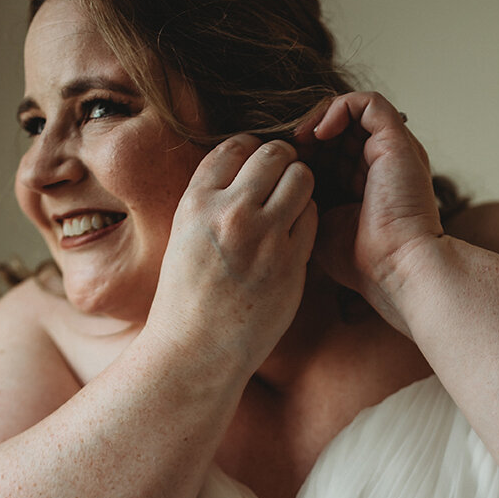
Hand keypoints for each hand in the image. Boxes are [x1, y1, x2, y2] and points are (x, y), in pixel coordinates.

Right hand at [149, 135, 316, 373]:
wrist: (195, 351)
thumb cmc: (187, 296)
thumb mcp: (185, 235)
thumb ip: (212, 199)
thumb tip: (245, 167)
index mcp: (197, 203)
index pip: (236, 145)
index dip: (251, 152)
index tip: (255, 169)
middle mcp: (231, 214)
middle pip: (276, 154)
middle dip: (282, 162)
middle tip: (281, 183)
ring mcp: (264, 239)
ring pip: (302, 179)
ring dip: (300, 187)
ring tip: (290, 207)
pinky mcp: (291, 264)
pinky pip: (313, 217)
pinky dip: (307, 219)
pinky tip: (294, 235)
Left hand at [295, 92, 444, 333]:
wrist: (396, 267)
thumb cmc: (362, 260)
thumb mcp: (321, 227)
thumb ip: (305, 203)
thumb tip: (276, 188)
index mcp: (368, 185)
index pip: (333, 153)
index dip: (305, 153)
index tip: (281, 167)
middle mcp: (383, 164)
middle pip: (341, 131)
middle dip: (309, 137)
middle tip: (285, 150)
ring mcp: (392, 150)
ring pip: (352, 113)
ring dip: (319, 120)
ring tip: (299, 140)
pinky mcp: (396, 140)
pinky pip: (367, 103)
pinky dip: (338, 109)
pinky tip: (317, 134)